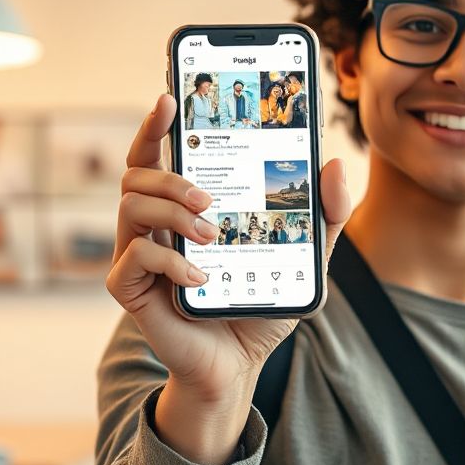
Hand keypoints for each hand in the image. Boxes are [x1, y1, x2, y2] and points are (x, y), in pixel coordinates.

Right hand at [106, 93, 350, 463]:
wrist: (238, 366)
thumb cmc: (258, 302)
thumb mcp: (305, 257)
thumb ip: (324, 214)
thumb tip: (334, 163)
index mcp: (184, 206)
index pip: (158, 153)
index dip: (155, 124)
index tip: (168, 98)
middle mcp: (154, 224)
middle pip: (136, 173)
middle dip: (170, 174)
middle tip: (208, 195)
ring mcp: (136, 255)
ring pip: (130, 206)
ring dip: (173, 213)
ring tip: (211, 234)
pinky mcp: (130, 289)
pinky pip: (134, 258)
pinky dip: (171, 263)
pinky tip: (202, 278)